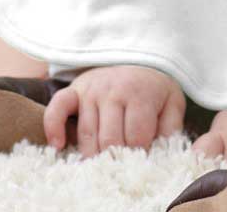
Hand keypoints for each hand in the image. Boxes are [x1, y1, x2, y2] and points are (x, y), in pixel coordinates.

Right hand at [43, 65, 185, 159]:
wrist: (137, 59)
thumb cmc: (154, 89)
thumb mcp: (172, 103)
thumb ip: (171, 128)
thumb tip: (163, 154)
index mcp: (141, 93)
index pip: (136, 137)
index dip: (140, 155)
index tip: (143, 159)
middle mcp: (114, 90)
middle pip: (110, 140)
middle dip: (116, 158)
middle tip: (121, 166)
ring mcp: (92, 90)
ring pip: (87, 134)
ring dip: (93, 155)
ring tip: (101, 166)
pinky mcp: (75, 91)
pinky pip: (58, 107)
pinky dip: (54, 127)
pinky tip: (58, 145)